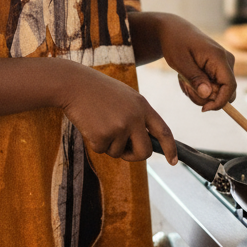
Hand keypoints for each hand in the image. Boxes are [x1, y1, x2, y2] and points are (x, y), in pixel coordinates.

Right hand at [58, 63, 177, 163]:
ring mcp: (119, 127)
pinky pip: (102, 150)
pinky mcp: (102, 135)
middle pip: (145, 151)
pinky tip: (89, 125)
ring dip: (108, 145)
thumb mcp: (124, 97)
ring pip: (119, 152)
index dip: (170, 148)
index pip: (163, 131)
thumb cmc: (97, 91)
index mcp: (142, 106)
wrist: (73, 84)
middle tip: (124, 151)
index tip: (173, 162)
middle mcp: (134, 117)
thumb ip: (137, 116)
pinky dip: (95, 143)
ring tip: (98, 123)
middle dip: (134, 156)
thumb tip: (143, 144)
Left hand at [129, 12, 235, 111]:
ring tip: (183, 80)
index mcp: (219, 58)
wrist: (175, 31)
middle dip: (205, 97)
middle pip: (225, 93)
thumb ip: (194, 78)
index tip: (203, 109)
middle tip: (185, 87)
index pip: (230, 86)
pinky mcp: (220, 68)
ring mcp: (225, 64)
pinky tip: (188, 78)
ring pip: (218, 92)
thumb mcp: (180, 62)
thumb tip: (208, 95)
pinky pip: (214, 87)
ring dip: (199, 92)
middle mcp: (227, 61)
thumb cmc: (175, 43)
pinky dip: (200, 88)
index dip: (220, 102)